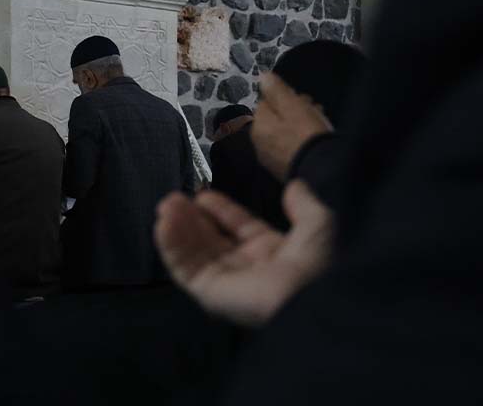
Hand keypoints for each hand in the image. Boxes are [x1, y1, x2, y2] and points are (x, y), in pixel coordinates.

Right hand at [155, 180, 332, 327]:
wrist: (314, 297)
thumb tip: (295, 186)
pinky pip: (186, 269)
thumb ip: (304, 204)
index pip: (238, 228)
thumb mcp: (318, 223)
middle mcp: (248, 268)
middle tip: (174, 198)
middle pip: (211, 240)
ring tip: (166, 206)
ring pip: (195, 253)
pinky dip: (171, 247)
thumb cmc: (318, 261)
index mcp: (273, 253)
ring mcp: (228, 282)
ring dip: (178, 229)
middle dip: (192, 219)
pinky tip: (164, 224)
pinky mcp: (212, 294)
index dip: (221, 210)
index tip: (203, 194)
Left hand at [252, 72, 332, 180]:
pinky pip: (290, 148)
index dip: (286, 97)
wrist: (321, 172)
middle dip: (293, 111)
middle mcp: (259, 144)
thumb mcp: (292, 105)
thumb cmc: (307, 135)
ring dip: (299, 125)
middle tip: (314, 109)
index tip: (304, 98)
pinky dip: (300, 141)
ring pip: (283, 133)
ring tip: (319, 123)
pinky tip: (314, 140)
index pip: (267, 102)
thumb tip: (263, 76)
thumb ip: (276, 89)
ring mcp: (271, 159)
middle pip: (275, 118)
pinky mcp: (284, 170)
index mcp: (258, 126)